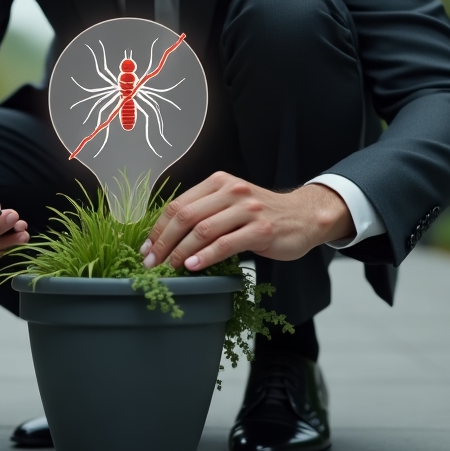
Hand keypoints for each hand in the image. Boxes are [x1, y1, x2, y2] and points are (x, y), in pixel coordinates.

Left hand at [141, 172, 354, 272]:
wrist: (303, 216)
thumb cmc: (262, 214)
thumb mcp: (231, 204)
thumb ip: (204, 213)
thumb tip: (166, 238)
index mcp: (218, 182)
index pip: (178, 204)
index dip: (158, 228)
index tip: (146, 248)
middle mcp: (231, 191)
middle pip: (186, 216)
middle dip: (164, 242)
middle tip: (152, 262)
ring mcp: (247, 209)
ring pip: (202, 231)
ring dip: (180, 252)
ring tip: (169, 268)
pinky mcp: (260, 229)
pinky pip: (225, 244)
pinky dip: (205, 257)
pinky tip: (193, 267)